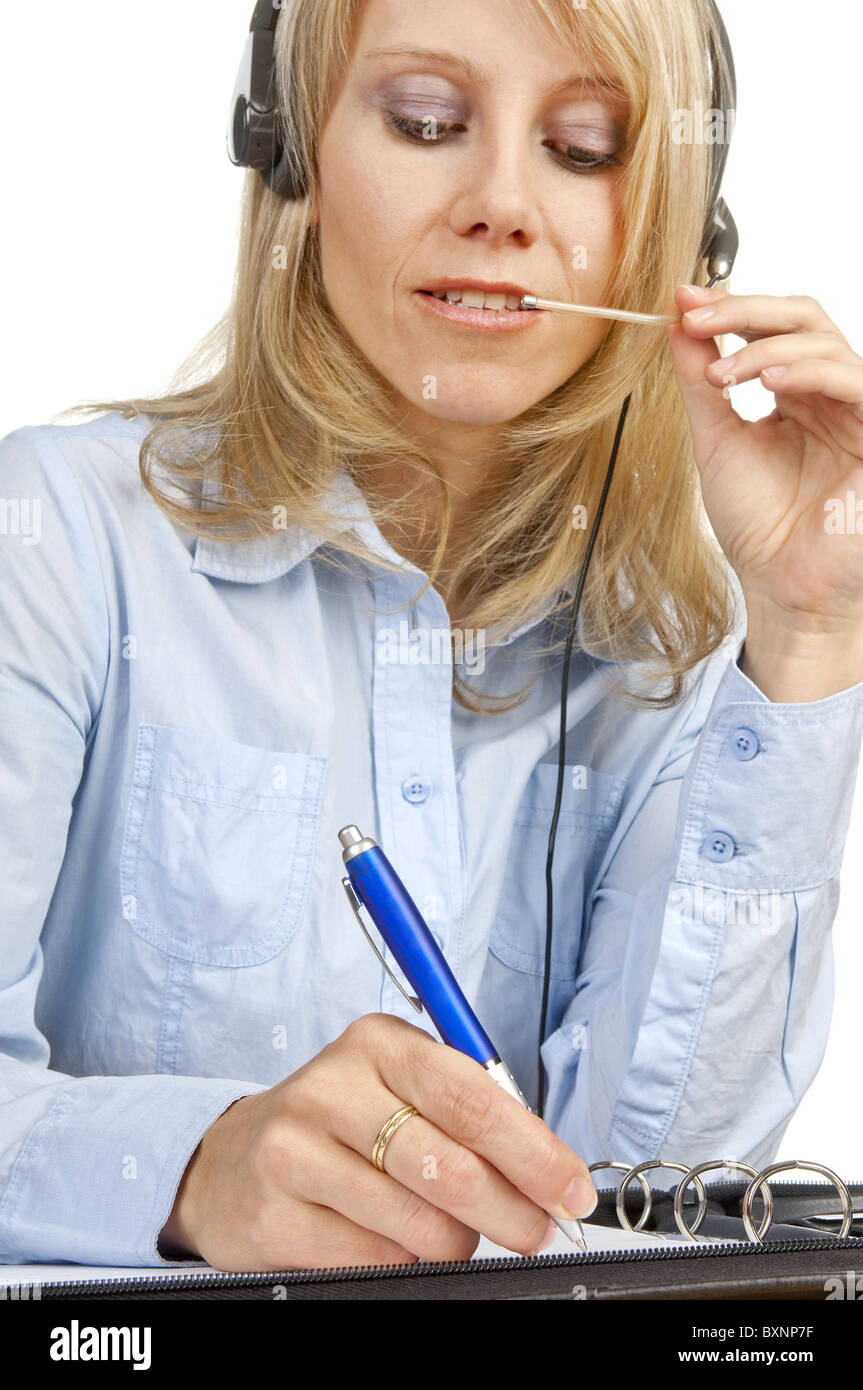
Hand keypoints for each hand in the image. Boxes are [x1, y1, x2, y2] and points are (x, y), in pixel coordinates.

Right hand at [158, 1013, 596, 1270]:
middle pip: (448, 1163)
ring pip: (417, 1220)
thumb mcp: (398, 1091)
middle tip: (535, 1230)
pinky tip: (393, 1240)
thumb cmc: (338, 1125)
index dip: (533, 1150)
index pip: (471, 1096)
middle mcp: (332, 1087)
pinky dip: (402, 1260)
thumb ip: (466, 1113)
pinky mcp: (273, 1213)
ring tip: (452, 1234)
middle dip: (510, 1209)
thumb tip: (548, 1168)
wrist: (229, 1164)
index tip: (570, 1188)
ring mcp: (295, 1150)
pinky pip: (373, 1257)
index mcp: (376, 1043)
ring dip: (455, 1242)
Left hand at [667, 284, 862, 638]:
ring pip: (824, 344)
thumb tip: (678, 319)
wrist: (780, 587)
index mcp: (798, 393)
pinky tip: (769, 383)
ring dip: (766, 348)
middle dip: (746, 310)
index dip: (732, 307)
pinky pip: (855, 383)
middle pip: (803, 319)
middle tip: (697, 319)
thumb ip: (700, 381)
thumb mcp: (717, 441)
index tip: (683, 305)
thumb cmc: (758, 525)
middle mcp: (831, 395)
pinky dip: (810, 372)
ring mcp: (857, 412)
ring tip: (720, 375)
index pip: (774, 327)